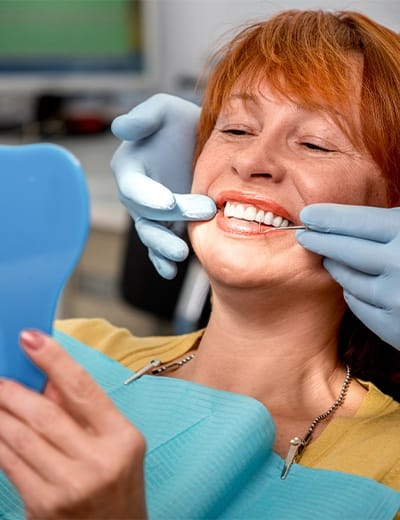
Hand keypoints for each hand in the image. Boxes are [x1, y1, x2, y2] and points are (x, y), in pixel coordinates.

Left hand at [0, 330, 146, 518]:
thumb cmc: (118, 486)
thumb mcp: (116, 442)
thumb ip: (84, 409)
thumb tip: (47, 378)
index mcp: (122, 438)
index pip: (83, 388)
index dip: (54, 359)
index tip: (30, 338)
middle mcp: (97, 462)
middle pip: (44, 414)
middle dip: (12, 390)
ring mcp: (69, 487)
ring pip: (20, 438)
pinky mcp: (43, 506)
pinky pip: (9, 464)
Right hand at [111, 93, 215, 278]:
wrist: (203, 144)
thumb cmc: (180, 123)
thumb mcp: (164, 110)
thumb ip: (144, 117)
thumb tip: (120, 127)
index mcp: (130, 168)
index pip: (133, 187)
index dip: (148, 196)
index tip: (169, 202)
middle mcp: (138, 195)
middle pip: (147, 214)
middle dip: (171, 219)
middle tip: (204, 212)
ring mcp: (153, 215)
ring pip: (152, 235)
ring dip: (164, 247)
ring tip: (181, 254)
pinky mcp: (168, 227)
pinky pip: (160, 247)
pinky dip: (162, 260)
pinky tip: (171, 271)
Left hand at [297, 203, 399, 348]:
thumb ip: (393, 222)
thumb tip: (352, 219)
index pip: (355, 222)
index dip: (328, 217)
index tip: (308, 215)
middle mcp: (398, 265)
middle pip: (343, 250)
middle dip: (320, 240)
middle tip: (305, 236)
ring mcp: (394, 298)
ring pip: (346, 278)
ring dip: (335, 265)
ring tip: (330, 257)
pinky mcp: (392, 326)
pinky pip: (357, 303)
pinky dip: (352, 291)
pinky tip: (352, 284)